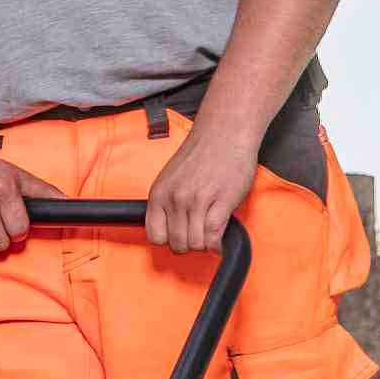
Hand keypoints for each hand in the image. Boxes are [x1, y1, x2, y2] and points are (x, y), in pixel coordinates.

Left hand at [144, 120, 258, 252]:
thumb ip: (168, 202)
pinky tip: (219, 241)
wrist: (225, 132)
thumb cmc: (202, 153)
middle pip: (177, 243)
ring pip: (196, 243)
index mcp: (160, 193)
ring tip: (209, 237)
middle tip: (198, 237)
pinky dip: (217, 244)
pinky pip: (214, 236)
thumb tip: (171, 228)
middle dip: (189, 246)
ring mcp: (197, 201)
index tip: (178, 238)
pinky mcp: (221, 202)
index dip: (168, 241)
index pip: (155, 235)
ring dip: (204, 245)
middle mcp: (175, 198)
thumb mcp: (172, 177)